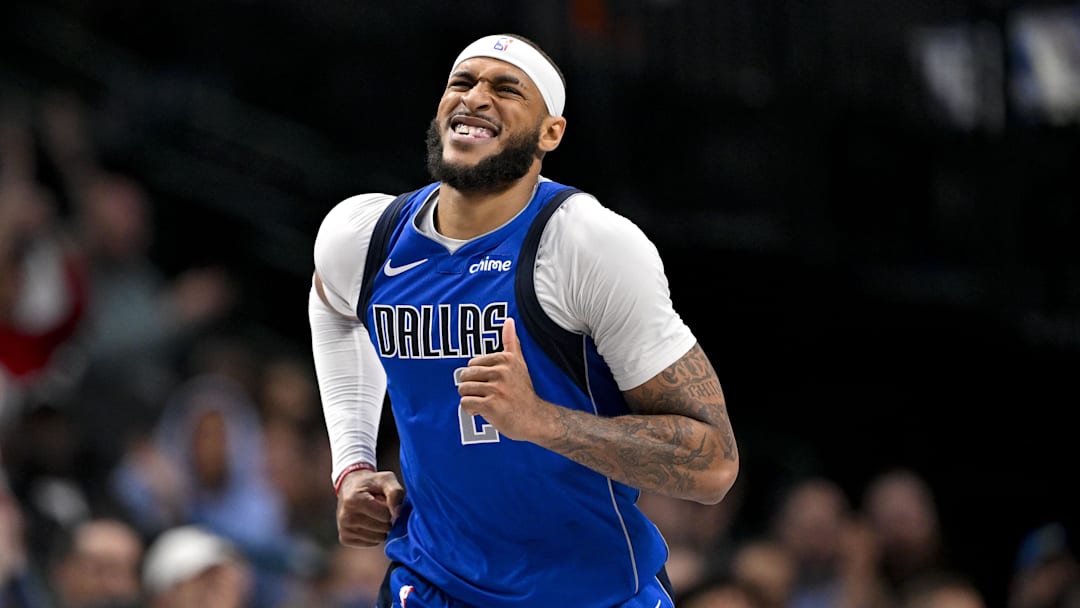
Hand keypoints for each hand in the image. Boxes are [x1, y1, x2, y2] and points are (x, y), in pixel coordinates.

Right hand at [336, 469, 404, 546]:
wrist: (350, 486)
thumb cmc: (372, 483)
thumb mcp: (386, 479)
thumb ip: (395, 492)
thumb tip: (398, 514)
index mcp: (354, 500)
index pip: (385, 515)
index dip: (390, 508)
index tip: (383, 500)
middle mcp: (345, 516)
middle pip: (382, 528)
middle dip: (387, 519)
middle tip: (380, 508)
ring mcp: (344, 529)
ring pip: (377, 538)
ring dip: (382, 528)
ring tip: (374, 514)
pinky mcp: (344, 538)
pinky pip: (370, 543)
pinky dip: (375, 535)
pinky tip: (369, 522)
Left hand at [457, 317, 554, 441]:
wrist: (534, 419)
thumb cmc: (522, 392)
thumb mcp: (519, 364)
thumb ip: (511, 342)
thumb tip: (509, 320)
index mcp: (506, 359)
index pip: (473, 363)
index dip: (478, 376)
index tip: (491, 384)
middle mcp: (501, 372)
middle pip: (466, 376)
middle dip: (471, 387)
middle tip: (486, 395)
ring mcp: (496, 389)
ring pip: (464, 390)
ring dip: (471, 399)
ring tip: (485, 403)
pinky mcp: (491, 406)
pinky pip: (466, 403)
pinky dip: (470, 410)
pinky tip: (482, 412)